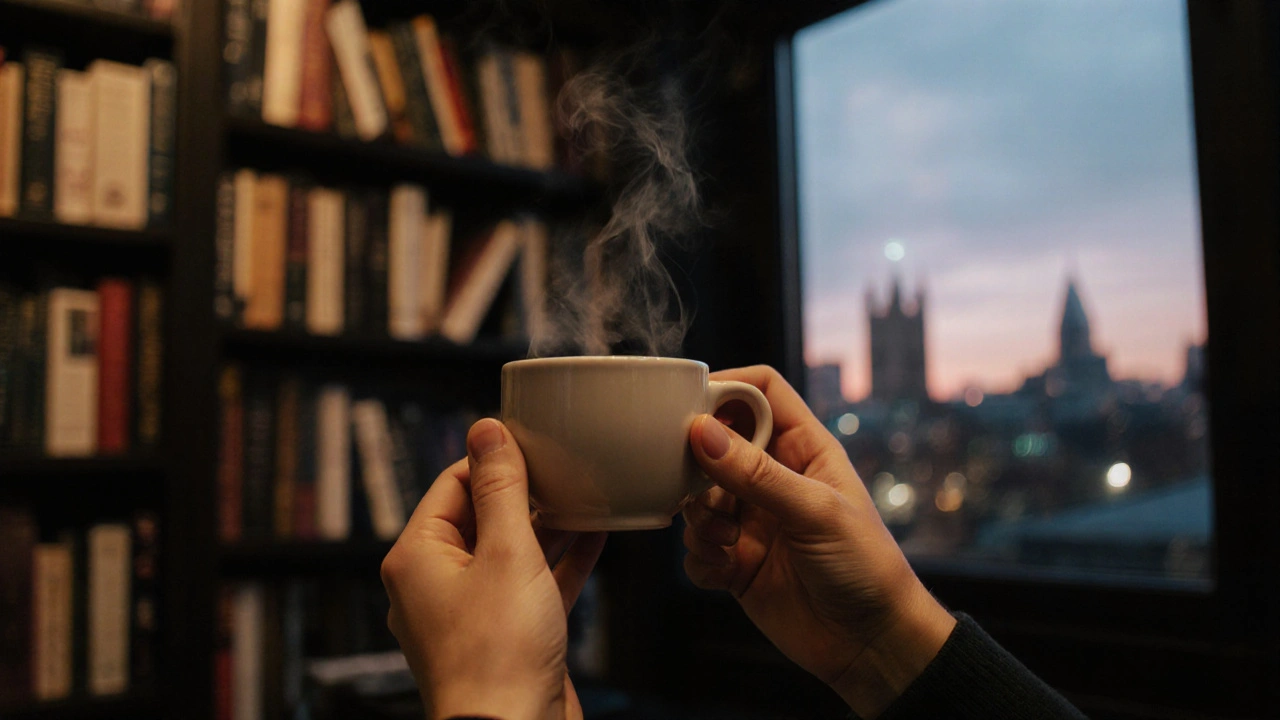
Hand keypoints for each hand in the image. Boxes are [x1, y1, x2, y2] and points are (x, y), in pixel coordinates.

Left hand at [381, 418, 606, 719]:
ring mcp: (469, 613)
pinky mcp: (503, 637)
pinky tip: (596, 535)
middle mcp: (434, 584)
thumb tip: (486, 431)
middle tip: (564, 463)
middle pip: (480, 516)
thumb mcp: (506, 553)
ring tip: (586, 493)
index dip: (494, 459)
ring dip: (548, 524)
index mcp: (417, 557)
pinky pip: (530, 585)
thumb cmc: (499, 655)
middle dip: (525, 491)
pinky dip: (559, 561)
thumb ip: (501, 489)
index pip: (452, 484)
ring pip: (509, 551)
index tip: (533, 440)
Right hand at [682, 366, 955, 718]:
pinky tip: (726, 571)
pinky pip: (696, 548)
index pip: (759, 392)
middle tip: (699, 490)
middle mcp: (773, 478)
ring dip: (699, 518)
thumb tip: (702, 432)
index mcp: (803, 448)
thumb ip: (756, 473)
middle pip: (714, 444)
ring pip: (696, 498)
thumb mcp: (815, 511)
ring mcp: (752, 520)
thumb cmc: (867, 567)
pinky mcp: (736, 562)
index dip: (725, 387)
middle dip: (698, 466)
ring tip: (725, 540)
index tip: (691, 405)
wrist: (873, 645)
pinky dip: (700, 558)